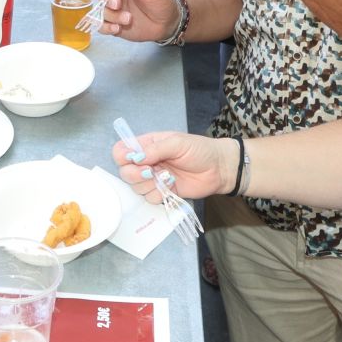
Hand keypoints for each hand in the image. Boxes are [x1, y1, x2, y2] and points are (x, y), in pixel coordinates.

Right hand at [91, 0, 175, 42]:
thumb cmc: (162, 0)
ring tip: (129, 19)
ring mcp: (112, 8)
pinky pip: (100, 25)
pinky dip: (106, 27)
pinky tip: (117, 28)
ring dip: (111, 15)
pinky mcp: (113, 23)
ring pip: (100, 9)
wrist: (168, 23)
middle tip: (118, 5)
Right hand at [109, 130, 232, 200]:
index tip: (135, 160)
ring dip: (149, 185)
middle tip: (152, 172)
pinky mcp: (163, 192)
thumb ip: (155, 149)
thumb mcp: (177, 143)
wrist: (219, 169)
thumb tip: (136, 157)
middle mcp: (147, 162)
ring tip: (168, 177)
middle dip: (135, 175)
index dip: (123, 157)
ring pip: (136, 187)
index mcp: (147, 145)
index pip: (121, 151)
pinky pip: (150, 198)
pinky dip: (159, 194)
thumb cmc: (200, 150)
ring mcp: (154, 179)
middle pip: (125, 172)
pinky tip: (172, 185)